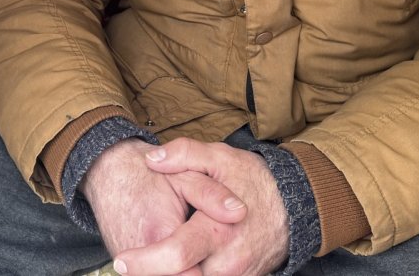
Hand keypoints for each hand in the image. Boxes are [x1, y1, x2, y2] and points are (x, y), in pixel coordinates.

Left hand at [112, 139, 288, 275]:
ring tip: (153, 264)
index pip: (176, 256)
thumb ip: (186, 154)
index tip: (122, 260)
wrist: (295, 208)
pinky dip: (189, 274)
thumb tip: (153, 159)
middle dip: (155, 273)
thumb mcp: (222, 157)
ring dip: (173, 274)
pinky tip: (176, 265)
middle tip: (132, 264)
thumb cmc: (254, 182)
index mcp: (218, 231)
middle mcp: (227, 263)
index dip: (145, 263)